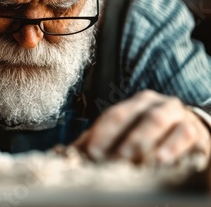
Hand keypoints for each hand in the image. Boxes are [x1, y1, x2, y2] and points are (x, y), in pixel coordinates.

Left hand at [74, 90, 210, 164]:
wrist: (187, 130)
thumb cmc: (149, 133)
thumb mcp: (126, 133)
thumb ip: (100, 141)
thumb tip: (70, 153)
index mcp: (135, 103)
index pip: (115, 114)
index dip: (102, 133)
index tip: (91, 152)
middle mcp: (156, 104)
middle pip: (137, 117)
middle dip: (125, 138)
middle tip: (114, 158)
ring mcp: (177, 115)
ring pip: (159, 122)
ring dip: (145, 141)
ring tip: (136, 160)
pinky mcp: (194, 130)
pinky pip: (184, 135)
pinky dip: (172, 148)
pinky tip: (162, 161)